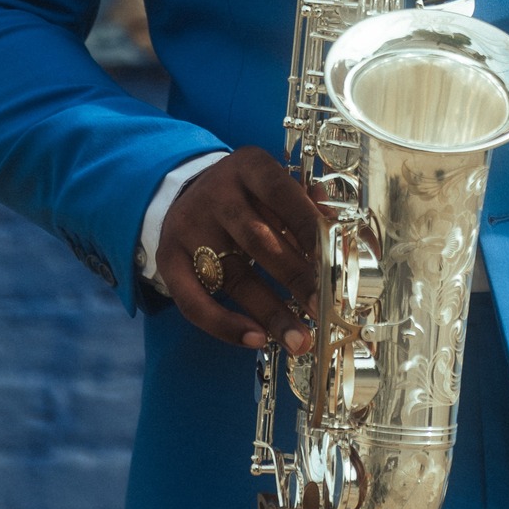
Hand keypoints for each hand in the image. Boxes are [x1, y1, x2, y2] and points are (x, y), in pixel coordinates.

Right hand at [157, 147, 326, 355]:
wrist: (186, 191)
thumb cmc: (249, 195)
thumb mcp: (274, 187)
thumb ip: (306, 208)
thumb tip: (340, 239)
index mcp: (249, 167)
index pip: (282, 193)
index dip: (310, 227)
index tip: (336, 262)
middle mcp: (216, 193)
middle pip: (258, 240)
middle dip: (296, 278)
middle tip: (324, 309)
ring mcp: (188, 226)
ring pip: (233, 275)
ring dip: (270, 312)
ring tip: (300, 340)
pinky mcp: (168, 258)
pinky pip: (193, 300)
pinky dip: (224, 324)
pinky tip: (255, 340)